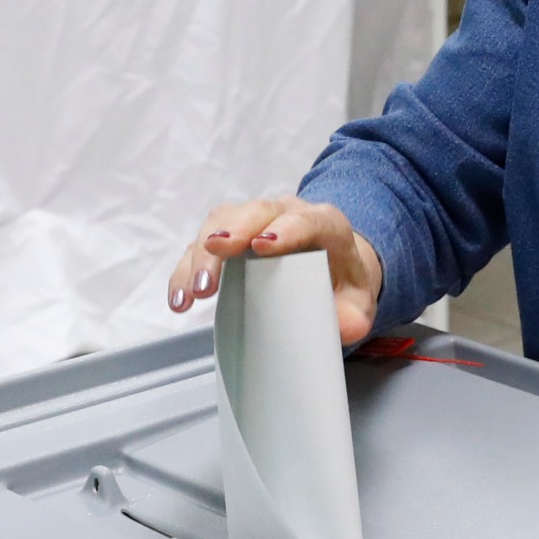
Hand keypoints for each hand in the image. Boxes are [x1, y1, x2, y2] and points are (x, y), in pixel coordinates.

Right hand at [166, 196, 383, 346]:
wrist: (332, 270)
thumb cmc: (342, 282)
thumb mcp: (358, 301)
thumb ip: (355, 316)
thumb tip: (344, 327)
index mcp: (324, 223)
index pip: (306, 219)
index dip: (286, 229)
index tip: (264, 245)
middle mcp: (285, 214)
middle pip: (256, 212)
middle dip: (233, 234)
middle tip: (217, 258)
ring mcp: (253, 222)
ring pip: (221, 222)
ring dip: (203, 254)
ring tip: (195, 290)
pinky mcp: (229, 239)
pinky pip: (201, 246)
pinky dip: (186, 270)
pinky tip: (180, 298)